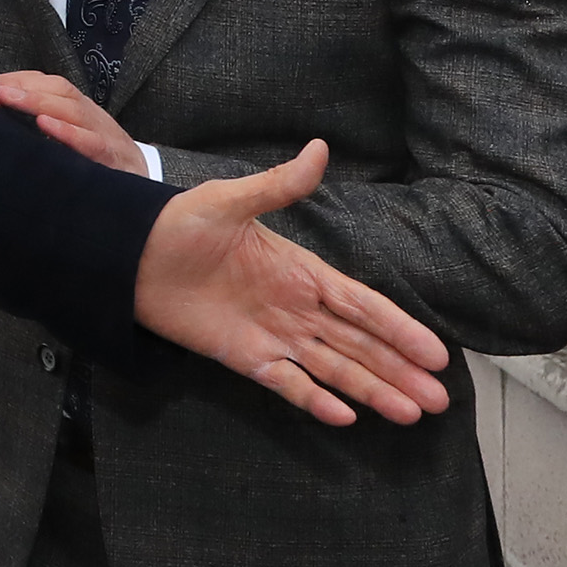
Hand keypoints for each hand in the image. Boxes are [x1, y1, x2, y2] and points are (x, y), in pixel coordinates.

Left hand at [0, 69, 143, 174]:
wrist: (143, 186)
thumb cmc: (92, 160)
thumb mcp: (62, 140)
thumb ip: (31, 129)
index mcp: (73, 108)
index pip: (38, 83)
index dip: (6, 81)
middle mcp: (88, 115)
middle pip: (53, 90)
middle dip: (14, 87)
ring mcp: (103, 133)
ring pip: (71, 109)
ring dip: (35, 101)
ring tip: (5, 98)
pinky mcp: (115, 158)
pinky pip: (93, 143)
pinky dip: (70, 133)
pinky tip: (47, 127)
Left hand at [132, 142, 452, 427]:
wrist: (126, 255)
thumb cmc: (177, 223)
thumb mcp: (228, 200)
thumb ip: (278, 184)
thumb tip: (320, 148)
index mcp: (301, 271)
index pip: (363, 304)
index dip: (399, 329)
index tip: (437, 354)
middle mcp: (295, 307)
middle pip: (359, 343)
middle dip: (399, 370)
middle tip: (440, 400)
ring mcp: (272, 334)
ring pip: (333, 367)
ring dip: (371, 390)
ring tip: (410, 414)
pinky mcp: (243, 356)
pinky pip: (286, 382)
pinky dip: (313, 399)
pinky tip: (345, 418)